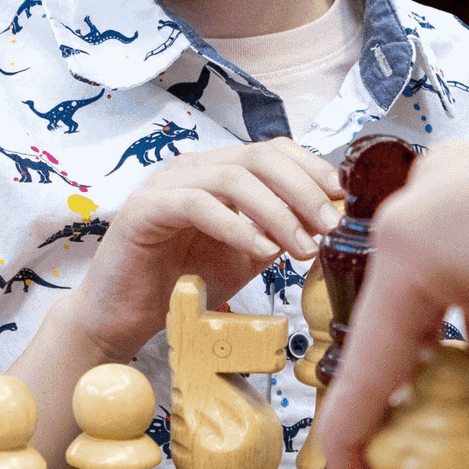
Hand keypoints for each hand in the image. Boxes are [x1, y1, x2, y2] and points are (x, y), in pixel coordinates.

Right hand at [49, 138, 341, 370]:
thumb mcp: (247, 256)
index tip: (343, 199)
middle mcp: (192, 168)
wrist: (125, 317)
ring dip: (277, 211)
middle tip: (330, 225)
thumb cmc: (183, 285)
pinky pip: (197, 204)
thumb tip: (329, 220)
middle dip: (303, 189)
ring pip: (232, 177)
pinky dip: (235, 225)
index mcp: (218, 172)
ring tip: (302, 247)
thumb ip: (281, 233)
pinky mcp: (144, 209)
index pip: (273, 151)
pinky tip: (261, 250)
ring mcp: (165, 184)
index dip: (312, 168)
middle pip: (258, 156)